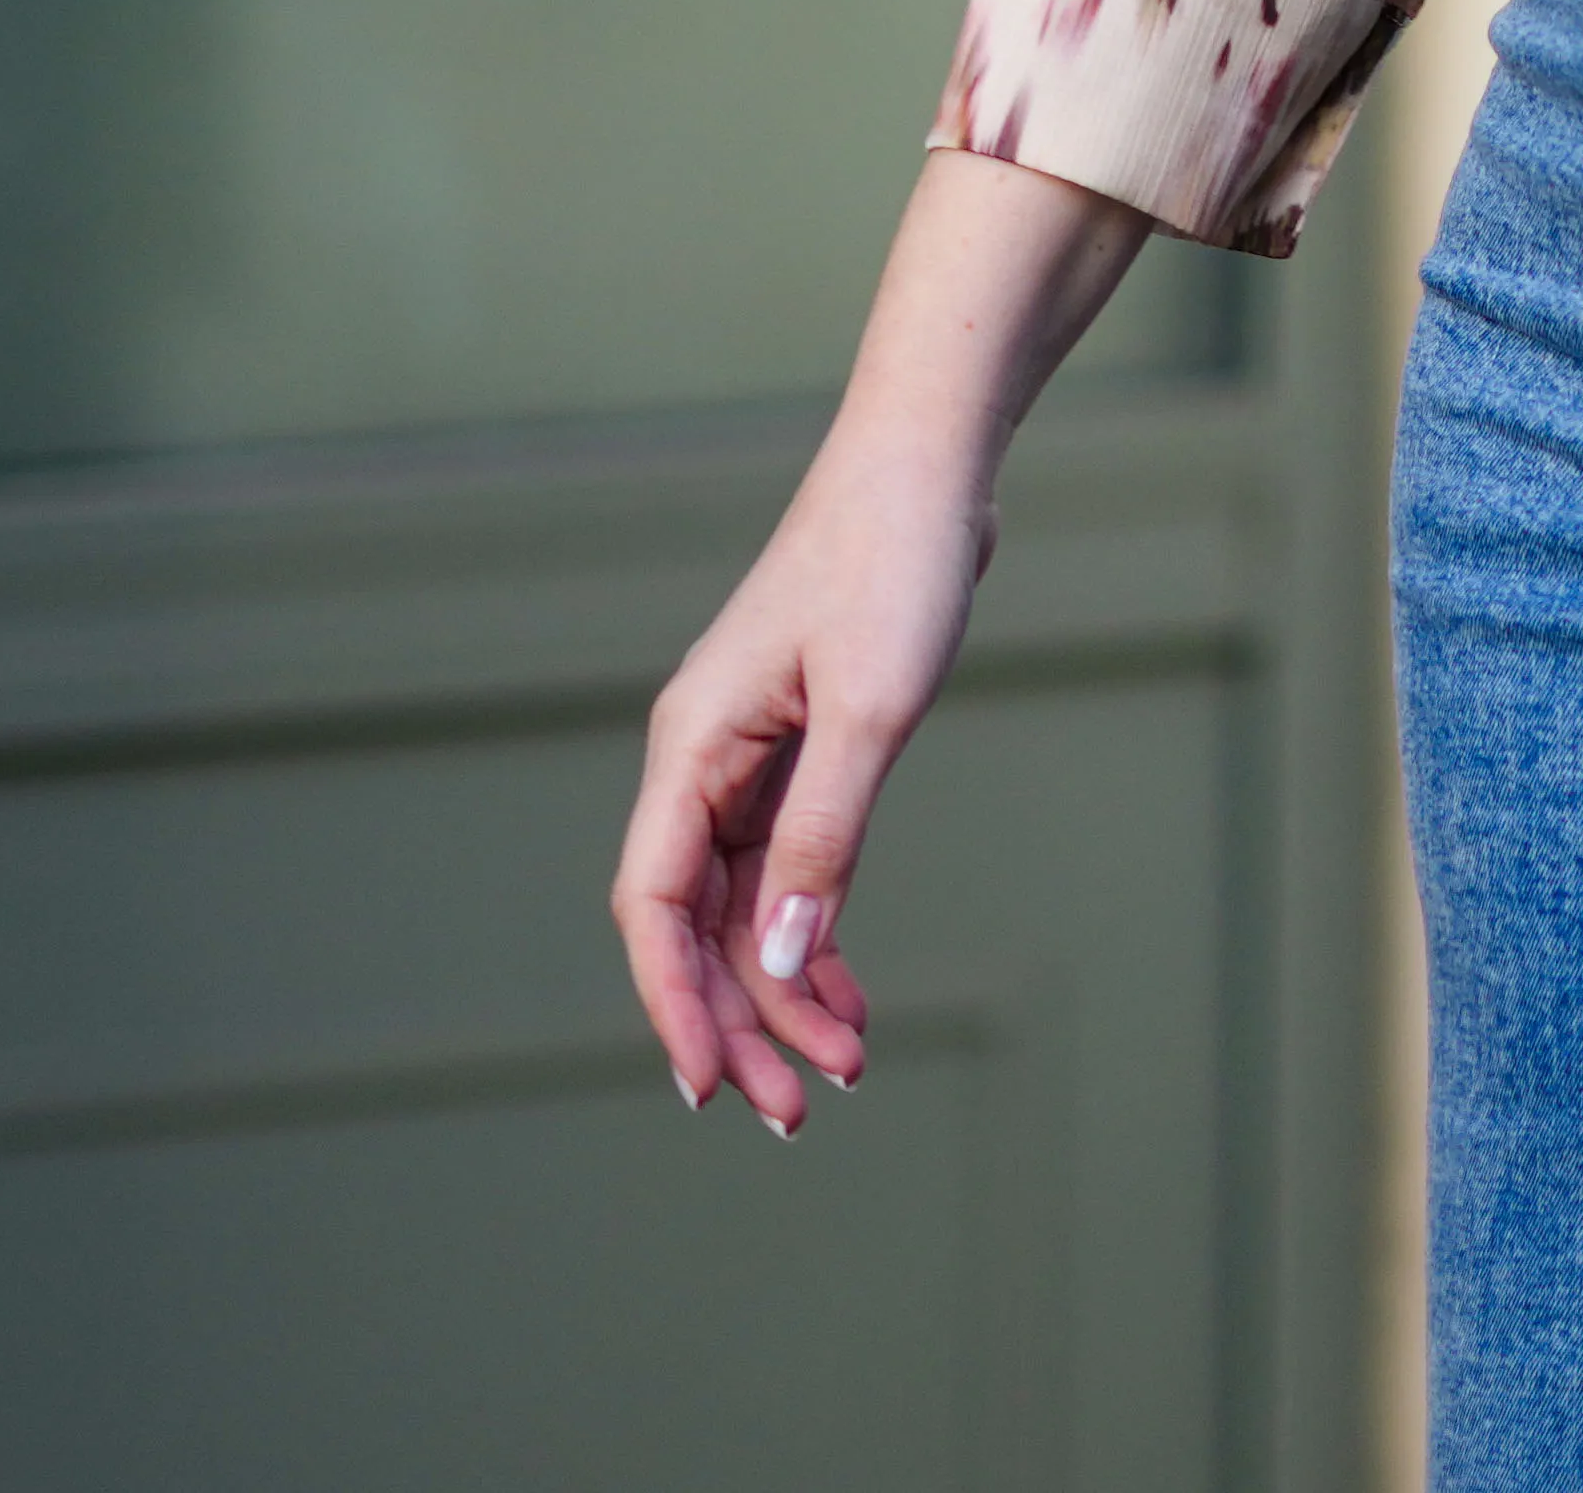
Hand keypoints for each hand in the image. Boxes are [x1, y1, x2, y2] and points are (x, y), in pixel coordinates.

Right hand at [611, 145, 1146, 1131]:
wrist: (931, 469)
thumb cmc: (893, 565)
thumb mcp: (869, 712)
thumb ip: (822, 839)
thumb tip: (776, 961)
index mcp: (691, 748)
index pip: (651, 907)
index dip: (671, 1003)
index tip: (706, 1088)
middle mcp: (703, 761)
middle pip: (695, 924)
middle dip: (739, 1022)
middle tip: (799, 1113)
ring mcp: (750, 760)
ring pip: (746, 909)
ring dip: (786, 992)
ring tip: (846, 1069)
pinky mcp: (801, 753)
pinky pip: (790, 871)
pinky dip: (816, 936)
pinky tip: (852, 997)